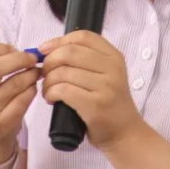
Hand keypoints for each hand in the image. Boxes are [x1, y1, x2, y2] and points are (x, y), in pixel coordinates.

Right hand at [0, 30, 39, 164]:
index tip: (13, 49)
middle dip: (19, 58)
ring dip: (31, 72)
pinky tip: (31, 85)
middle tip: (31, 57)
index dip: (1, 47)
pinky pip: (24, 99)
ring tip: (34, 70)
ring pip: (15, 83)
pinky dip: (32, 88)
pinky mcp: (1, 125)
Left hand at [38, 30, 143, 151]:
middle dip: (50, 61)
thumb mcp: (105, 73)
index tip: (44, 50)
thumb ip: (85, 59)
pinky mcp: (96, 105)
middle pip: (70, 52)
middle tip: (44, 73)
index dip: (59, 40)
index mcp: (114, 56)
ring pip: (64, 72)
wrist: (125, 132)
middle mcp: (112, 68)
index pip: (83, 36)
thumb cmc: (108, 101)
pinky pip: (64, 90)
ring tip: (48, 89)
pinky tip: (51, 98)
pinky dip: (51, 92)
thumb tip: (49, 49)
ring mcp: (106, 86)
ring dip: (48, 81)